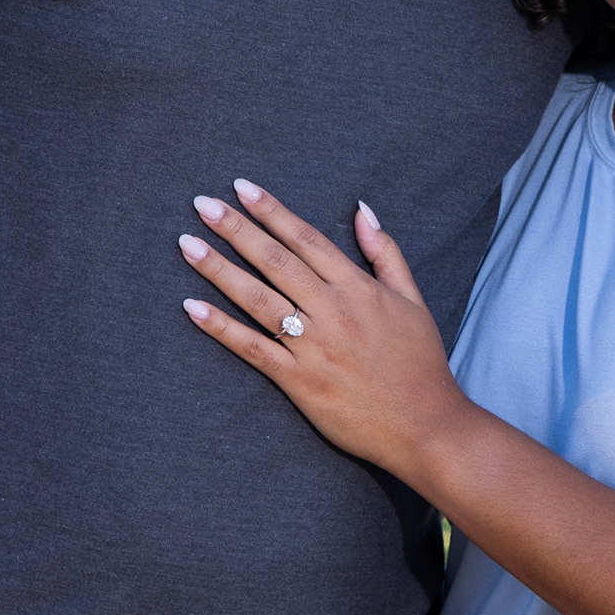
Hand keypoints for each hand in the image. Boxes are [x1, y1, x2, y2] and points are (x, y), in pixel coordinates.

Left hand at [177, 180, 476, 481]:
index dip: (271, 211)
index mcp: (358, 287)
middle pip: (274, 260)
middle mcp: (332, 310)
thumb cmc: (421, 364)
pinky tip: (192, 308)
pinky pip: (253, 348)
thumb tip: (363, 209)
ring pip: (257, 298)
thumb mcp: (413, 299)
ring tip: (187, 244)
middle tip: (202, 204)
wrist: (427, 426)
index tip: (241, 188)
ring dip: (218, 269)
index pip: (305, 238)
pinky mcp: (299, 382)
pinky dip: (221, 328)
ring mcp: (314, 346)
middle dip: (235, 228)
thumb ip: (386, 253)